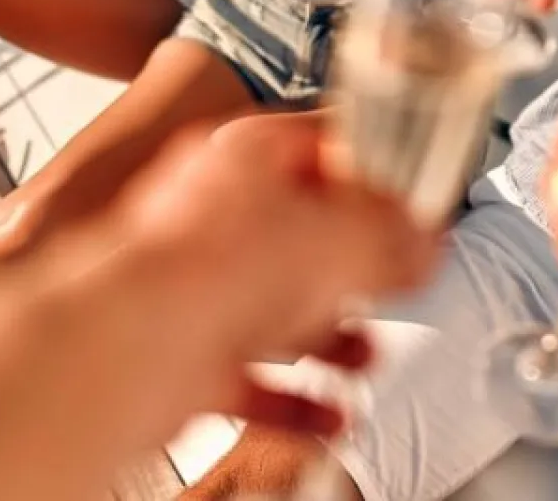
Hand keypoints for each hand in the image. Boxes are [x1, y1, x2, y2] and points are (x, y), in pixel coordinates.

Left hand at [109, 115, 439, 430]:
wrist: (131, 345)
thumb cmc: (209, 267)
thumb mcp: (339, 234)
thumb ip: (391, 236)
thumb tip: (427, 242)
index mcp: (248, 157)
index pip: (325, 145)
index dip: (378, 176)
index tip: (414, 206)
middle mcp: (214, 215)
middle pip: (301, 232)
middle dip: (355, 266)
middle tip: (396, 280)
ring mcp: (193, 287)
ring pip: (274, 307)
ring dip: (329, 334)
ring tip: (369, 352)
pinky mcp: (181, 354)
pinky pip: (251, 377)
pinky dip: (295, 399)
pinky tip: (330, 413)